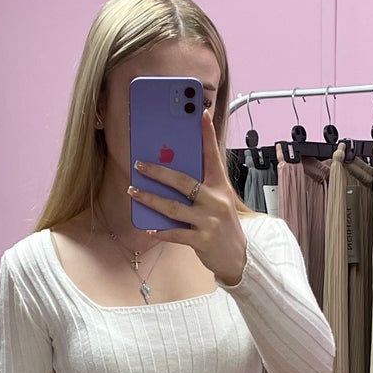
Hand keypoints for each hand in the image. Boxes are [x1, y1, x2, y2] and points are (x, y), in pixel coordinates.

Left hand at [127, 105, 247, 285]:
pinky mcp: (202, 240)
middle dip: (158, 172)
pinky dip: (161, 231)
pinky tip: (149, 227)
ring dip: (150, 199)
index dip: (207, 135)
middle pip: (183, 181)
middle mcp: (216, 201)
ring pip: (173, 208)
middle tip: (139, 164)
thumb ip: (201, 187)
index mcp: (221, 187)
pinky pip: (176, 234)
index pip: (213, 156)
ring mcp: (209, 220)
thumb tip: (171, 174)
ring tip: (133, 191)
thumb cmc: (223, 225)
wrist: (239, 257)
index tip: (201, 115)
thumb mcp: (219, 201)